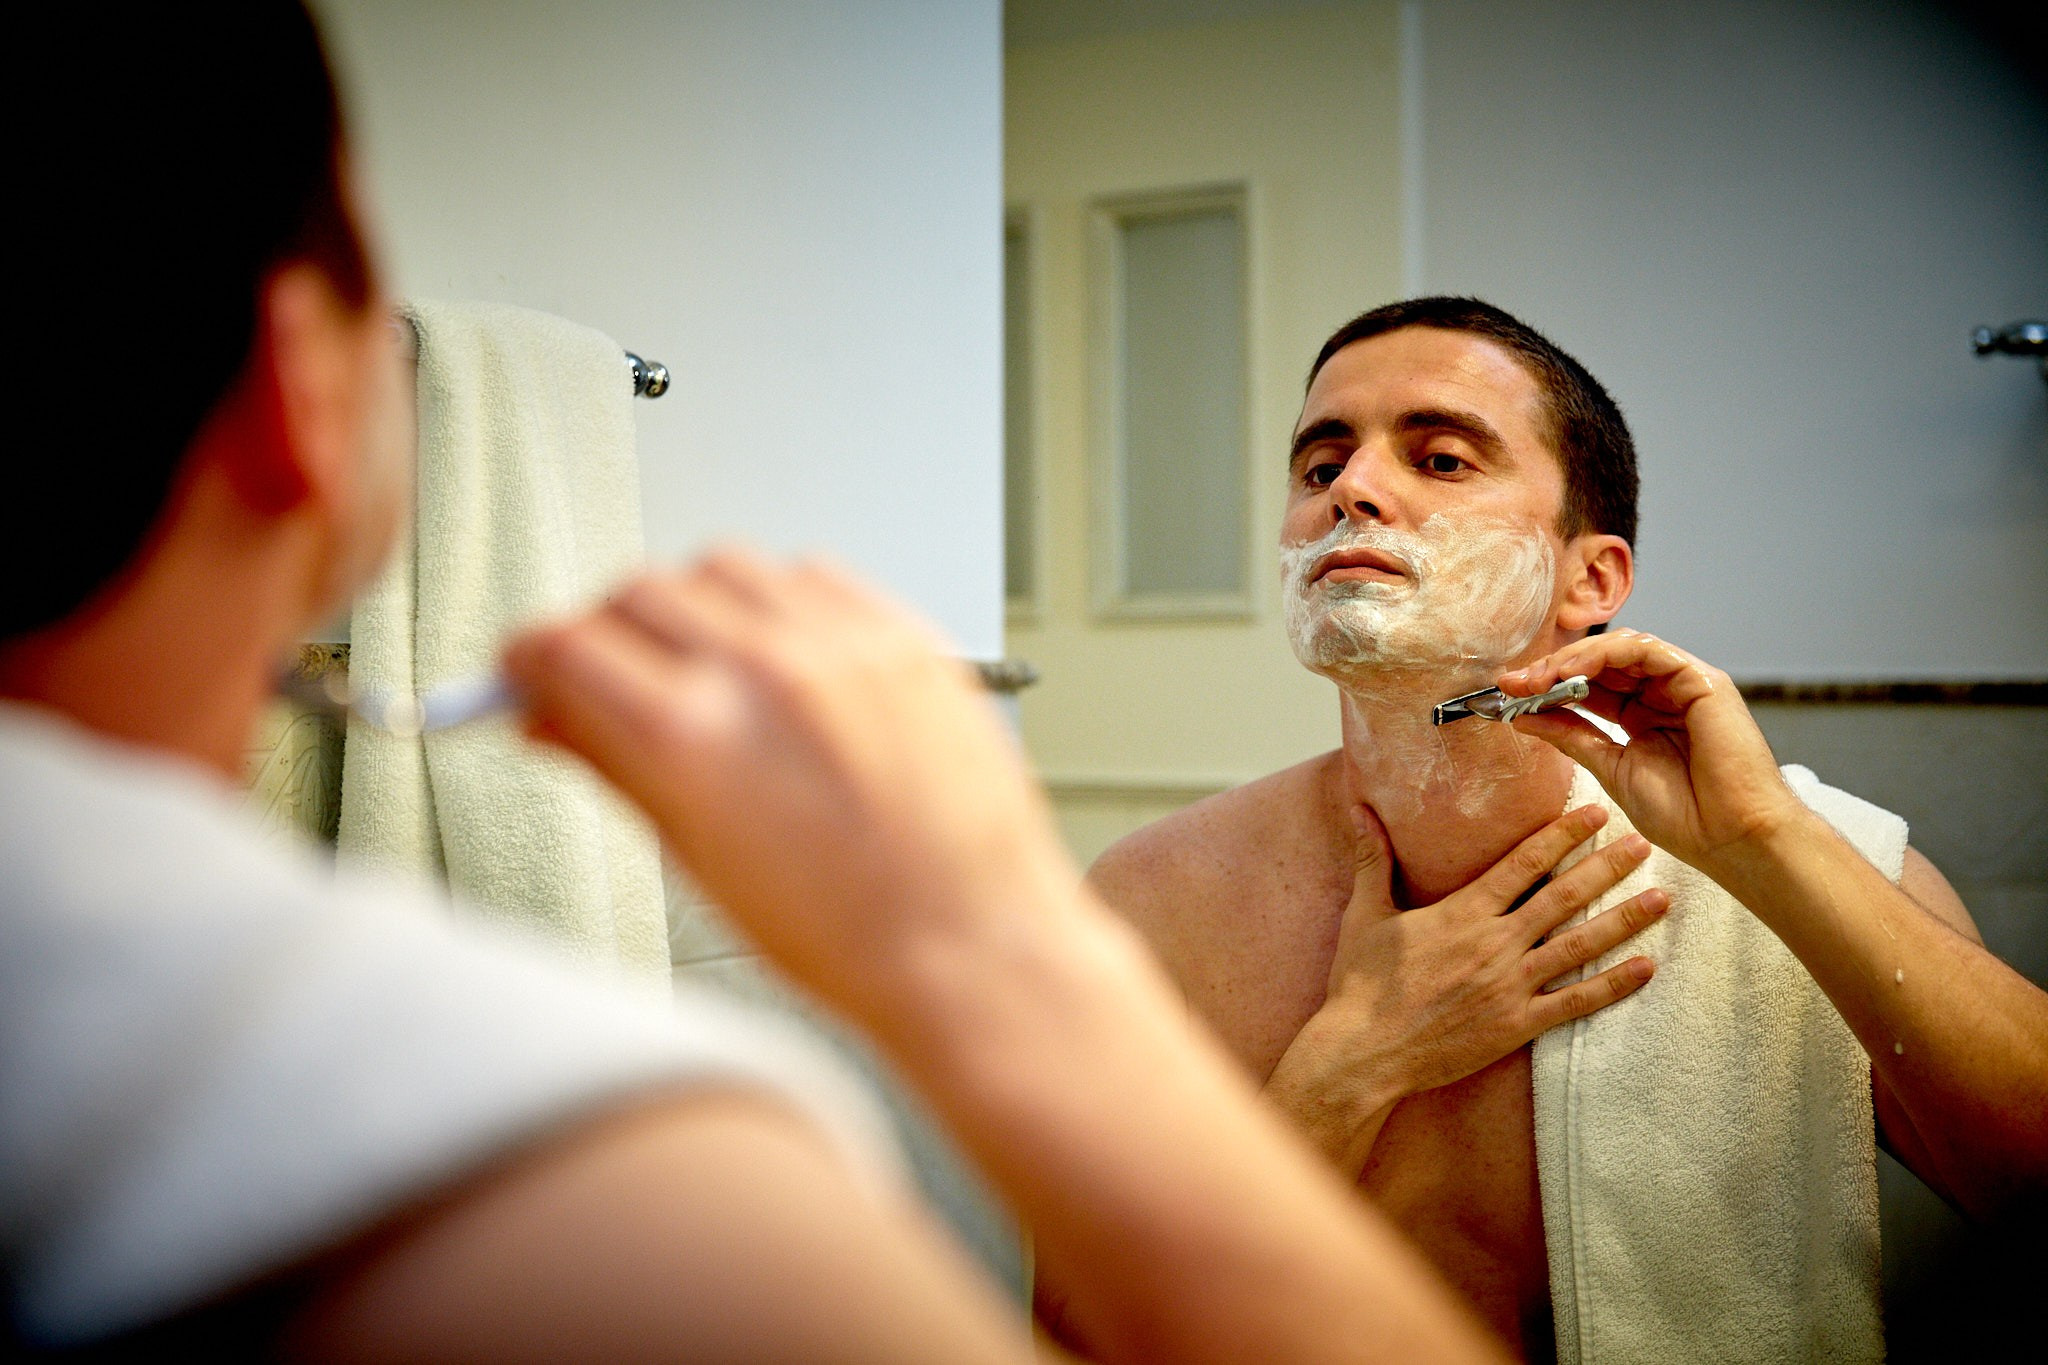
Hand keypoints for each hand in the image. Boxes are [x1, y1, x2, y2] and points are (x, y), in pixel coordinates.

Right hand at [501, 549, 1082, 1017]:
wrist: (972, 948)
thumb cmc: (848, 937)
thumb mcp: (695, 864)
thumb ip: (614, 769)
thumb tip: (551, 721)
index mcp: (694, 737)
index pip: (566, 645)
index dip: (529, 661)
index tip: (528, 675)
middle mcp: (765, 671)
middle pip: (636, 592)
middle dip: (604, 632)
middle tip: (608, 680)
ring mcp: (842, 645)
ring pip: (722, 566)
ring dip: (692, 605)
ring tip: (703, 669)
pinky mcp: (904, 637)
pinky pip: (811, 574)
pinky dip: (777, 602)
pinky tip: (781, 659)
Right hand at [1265, 803, 1663, 1174]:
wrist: (1364, 1051)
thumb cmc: (1361, 983)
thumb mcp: (1365, 914)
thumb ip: (1372, 858)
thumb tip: (1359, 808)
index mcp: (1463, 912)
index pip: (1524, 863)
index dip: (1563, 835)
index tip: (1596, 812)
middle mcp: (1495, 943)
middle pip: (1564, 897)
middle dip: (1607, 867)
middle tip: (1645, 842)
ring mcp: (1510, 986)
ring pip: (1580, 946)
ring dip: (1624, 920)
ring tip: (1662, 898)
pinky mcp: (1516, 1024)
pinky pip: (1575, 1002)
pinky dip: (1614, 986)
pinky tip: (1646, 967)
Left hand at [1499, 629, 1807, 875]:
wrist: (1732, 838)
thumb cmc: (1683, 815)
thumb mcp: (1610, 768)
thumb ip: (1571, 736)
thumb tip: (1522, 715)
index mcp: (1643, 716)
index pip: (1590, 686)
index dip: (1548, 685)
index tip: (1508, 694)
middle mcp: (1663, 694)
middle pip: (1601, 663)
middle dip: (1553, 668)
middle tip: (1512, 681)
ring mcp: (1684, 684)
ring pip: (1622, 649)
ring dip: (1574, 658)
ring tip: (1538, 677)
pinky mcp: (1703, 680)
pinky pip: (1648, 651)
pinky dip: (1607, 655)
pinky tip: (1574, 671)